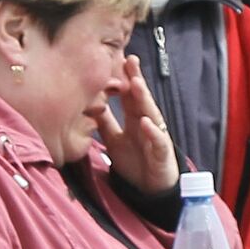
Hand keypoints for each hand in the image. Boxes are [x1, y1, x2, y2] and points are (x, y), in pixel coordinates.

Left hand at [96, 55, 177, 195]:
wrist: (148, 189)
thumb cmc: (134, 161)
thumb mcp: (113, 139)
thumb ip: (104, 122)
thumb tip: (88, 104)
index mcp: (134, 118)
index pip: (128, 94)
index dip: (122, 78)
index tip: (114, 59)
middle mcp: (146, 122)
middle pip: (140, 98)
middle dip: (135, 78)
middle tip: (129, 59)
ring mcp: (155, 136)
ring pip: (150, 113)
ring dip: (144, 98)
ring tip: (136, 83)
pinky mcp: (161, 153)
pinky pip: (158, 140)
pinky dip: (153, 131)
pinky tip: (145, 122)